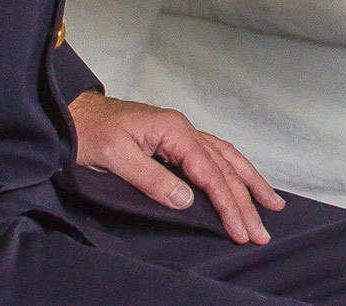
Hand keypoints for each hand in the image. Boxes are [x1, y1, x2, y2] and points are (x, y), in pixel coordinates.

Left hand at [69, 91, 287, 243]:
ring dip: (249, 182)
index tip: (240, 230)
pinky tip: (242, 179)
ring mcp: (180, 133)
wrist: (73, 113)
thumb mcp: (116, 158)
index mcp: (173, 131)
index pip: (210, 173)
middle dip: (246, 201)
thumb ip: (152, 179)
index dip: (227, 204)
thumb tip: (187, 200)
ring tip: (272, 204)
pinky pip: (214, 154)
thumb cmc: (90, 133)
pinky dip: (233, 169)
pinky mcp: (174, 140)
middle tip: (262, 232)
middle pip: (224, 167)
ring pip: (226, 158)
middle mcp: (183, 130)